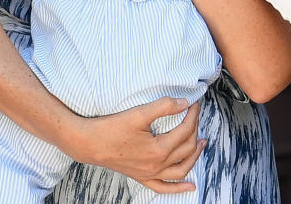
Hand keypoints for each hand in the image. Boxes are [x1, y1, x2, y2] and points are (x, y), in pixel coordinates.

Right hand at [69, 97, 205, 193]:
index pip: (185, 130)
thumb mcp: (138, 113)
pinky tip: (190, 186)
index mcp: (158, 149)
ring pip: (181, 169)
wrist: (88, 144)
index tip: (194, 103)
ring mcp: (149, 174)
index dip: (193, 115)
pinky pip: (164, 187)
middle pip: (186, 148)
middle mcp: (156, 165)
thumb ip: (164, 106)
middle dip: (195, 129)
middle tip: (195, 115)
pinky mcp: (142, 177)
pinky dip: (179, 188)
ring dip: (194, 156)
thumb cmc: (111, 128)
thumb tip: (185, 102)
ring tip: (202, 143)